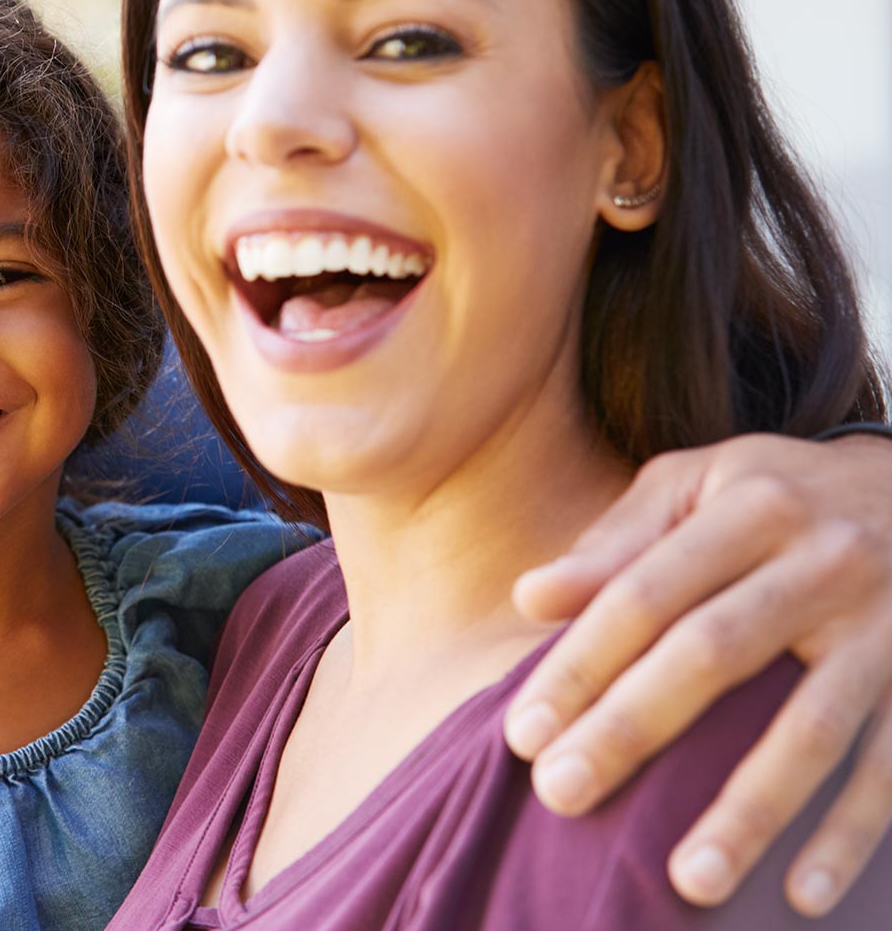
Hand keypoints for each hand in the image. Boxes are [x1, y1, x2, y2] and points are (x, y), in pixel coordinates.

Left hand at [501, 432, 891, 916]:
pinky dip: (851, 835)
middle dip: (629, 732)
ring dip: (748, 811)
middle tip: (560, 797)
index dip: (579, 666)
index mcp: (751, 507)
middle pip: (710, 656)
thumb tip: (528, 597)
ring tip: (687, 881)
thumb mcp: (700, 486)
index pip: (644, 595)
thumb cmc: (782, 496)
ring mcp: (888, 624)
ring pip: (810, 728)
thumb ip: (617, 544)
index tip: (521, 736)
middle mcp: (824, 559)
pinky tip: (802, 896)